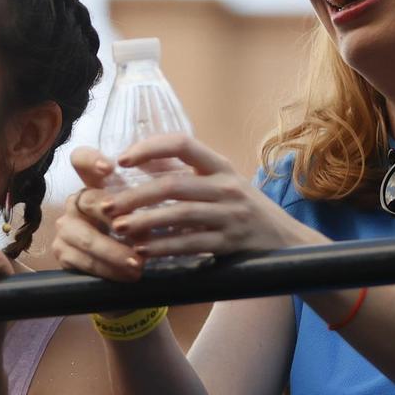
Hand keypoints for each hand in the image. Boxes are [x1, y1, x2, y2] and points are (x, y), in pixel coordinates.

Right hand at [52, 147, 144, 279]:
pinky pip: (84, 262)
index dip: (91, 159)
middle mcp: (75, 201)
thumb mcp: (145, 212)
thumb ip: (147, 202)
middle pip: (89, 201)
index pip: (81, 159)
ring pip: (87, 238)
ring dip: (115, 253)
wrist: (122, 268)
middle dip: (115, 218)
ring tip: (138, 265)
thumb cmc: (138, 231)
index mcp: (93, 183)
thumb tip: (159, 208)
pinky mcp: (62, 252)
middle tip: (137, 232)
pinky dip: (108, 270)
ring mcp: (65, 226)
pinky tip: (126, 275)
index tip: (109, 167)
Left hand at [55, 136, 325, 278]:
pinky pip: (192, 244)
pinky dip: (164, 247)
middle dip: (135, 195)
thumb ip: (184, 171)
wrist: (288, 242)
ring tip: (118, 228)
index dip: (150, 147)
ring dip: (145, 222)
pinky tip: (143, 251)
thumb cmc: (244, 209)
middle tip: (106, 205)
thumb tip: (139, 159)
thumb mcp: (220, 183)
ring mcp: (231, 215)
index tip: (122, 159)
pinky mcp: (231, 243)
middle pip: (173, 184)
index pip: (183, 143)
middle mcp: (227, 187)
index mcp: (220, 166)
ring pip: (180, 215)